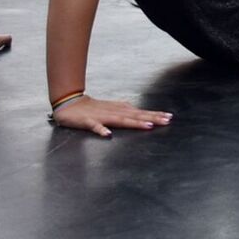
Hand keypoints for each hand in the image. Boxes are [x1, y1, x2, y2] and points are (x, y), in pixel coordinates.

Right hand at [50, 95, 172, 138]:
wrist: (69, 103)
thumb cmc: (92, 108)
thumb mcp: (110, 108)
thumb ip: (123, 109)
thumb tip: (136, 108)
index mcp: (119, 110)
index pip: (139, 112)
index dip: (154, 115)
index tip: (169, 117)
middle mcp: (113, 112)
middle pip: (135, 116)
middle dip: (151, 118)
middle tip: (167, 120)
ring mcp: (101, 117)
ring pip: (120, 120)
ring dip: (134, 123)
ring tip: (148, 126)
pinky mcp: (87, 122)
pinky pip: (95, 127)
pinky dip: (101, 130)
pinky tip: (108, 135)